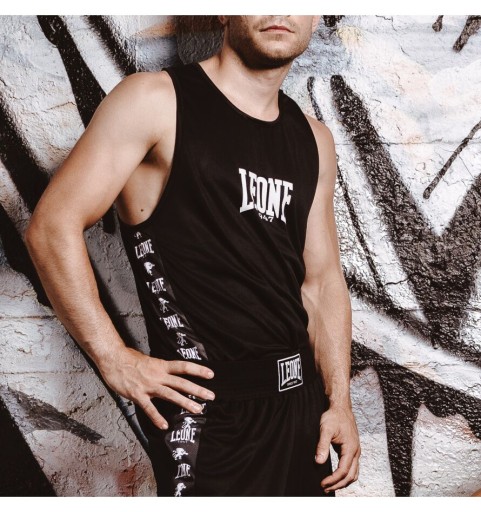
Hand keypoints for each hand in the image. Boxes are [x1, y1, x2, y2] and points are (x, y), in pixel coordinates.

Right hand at [99, 347, 214, 429]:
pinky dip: (157, 417)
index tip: (211, 374)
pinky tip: (164, 426)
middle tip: (211, 396)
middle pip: (182, 382)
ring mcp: (149, 385)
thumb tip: (168, 372)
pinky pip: (149, 408)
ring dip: (185, 402)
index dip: (198, 370)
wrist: (113, 358)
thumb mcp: (148, 360)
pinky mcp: (138, 395)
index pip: (183, 367)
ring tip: (198, 409)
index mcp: (161, 365)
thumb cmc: (129, 358)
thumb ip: (159, 368)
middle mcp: (158, 375)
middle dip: (197, 389)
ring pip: (171, 394)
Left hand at [315, 405, 360, 492]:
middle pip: (350, 476)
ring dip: (343, 482)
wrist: (341, 407)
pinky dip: (346, 475)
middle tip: (324, 488)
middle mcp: (356, 451)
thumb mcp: (325, 429)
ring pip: (353, 473)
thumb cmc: (333, 416)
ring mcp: (356, 451)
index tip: (322, 483)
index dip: (333, 479)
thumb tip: (318, 462)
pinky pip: (353, 467)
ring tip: (330, 486)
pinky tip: (336, 476)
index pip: (343, 471)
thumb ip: (322, 445)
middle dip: (338, 484)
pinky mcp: (353, 449)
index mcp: (351, 448)